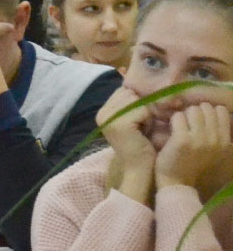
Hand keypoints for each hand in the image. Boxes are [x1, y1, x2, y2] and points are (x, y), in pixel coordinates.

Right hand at [97, 86, 157, 205]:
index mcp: (102, 111)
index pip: (124, 91)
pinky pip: (143, 110)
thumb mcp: (130, 119)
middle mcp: (101, 113)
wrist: (138, 167)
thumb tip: (135, 82)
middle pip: (130, 93)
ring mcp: (109, 118)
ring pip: (137, 100)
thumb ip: (129, 103)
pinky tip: (143, 133)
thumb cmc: (139, 143)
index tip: (135, 122)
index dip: (136, 103)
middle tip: (139, 127)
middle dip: (140, 107)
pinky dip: (148, 121)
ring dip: (145, 114)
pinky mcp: (120, 124)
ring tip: (141, 129)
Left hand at [156, 102, 232, 193]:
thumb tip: (216, 110)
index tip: (199, 120)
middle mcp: (216, 139)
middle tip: (188, 123)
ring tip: (180, 126)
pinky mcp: (182, 140)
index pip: (220, 110)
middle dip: (195, 112)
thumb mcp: (215, 151)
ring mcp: (200, 139)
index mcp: (225, 141)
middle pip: (206, 107)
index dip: (208, 111)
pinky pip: (178, 117)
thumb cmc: (194, 166)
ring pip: (192, 110)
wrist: (178, 183)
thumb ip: (218, 134)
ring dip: (184, 115)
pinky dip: (174, 120)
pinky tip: (172, 130)